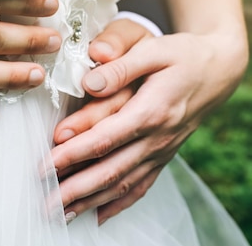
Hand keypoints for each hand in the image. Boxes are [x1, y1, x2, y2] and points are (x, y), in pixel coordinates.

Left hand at [51, 19, 246, 223]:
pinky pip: (141, 185)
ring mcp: (161, 150)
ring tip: (63, 214)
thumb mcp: (153, 50)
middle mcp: (157, 137)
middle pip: (111, 170)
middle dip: (75, 188)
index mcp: (151, 110)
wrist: (218, 69)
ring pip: (123, 184)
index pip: (105, 139)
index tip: (47, 164)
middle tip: (46, 201)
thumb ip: (121, 67)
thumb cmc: (182, 56)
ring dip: (91, 201)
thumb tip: (90, 83)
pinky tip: (99, 215)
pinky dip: (119, 203)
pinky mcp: (163, 155)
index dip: (74, 153)